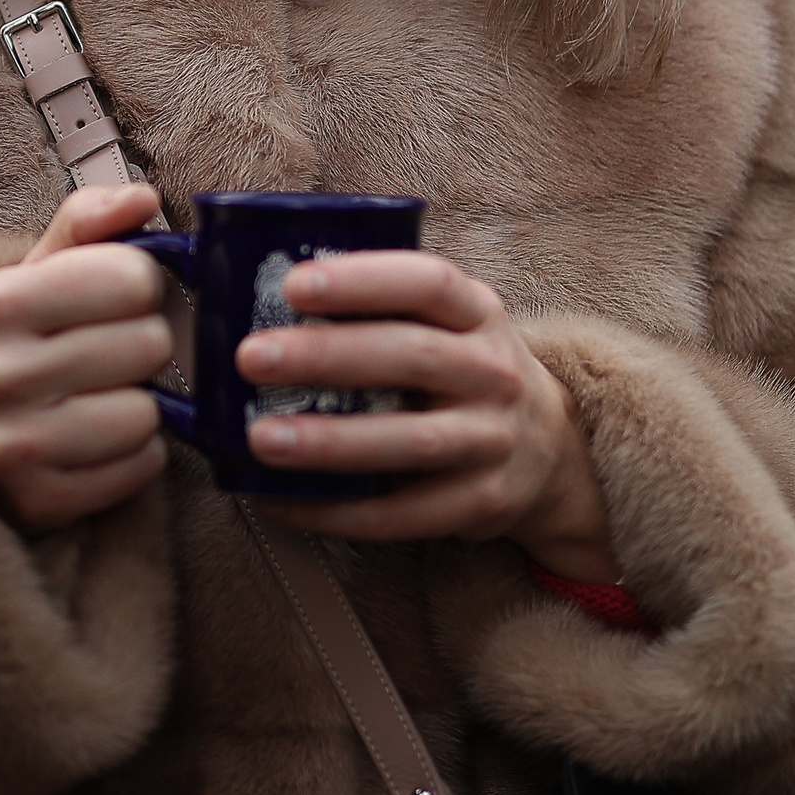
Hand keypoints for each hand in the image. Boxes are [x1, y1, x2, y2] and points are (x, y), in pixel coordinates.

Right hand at [0, 185, 173, 532]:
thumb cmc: (30, 335)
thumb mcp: (45, 268)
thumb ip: (91, 221)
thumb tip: (142, 199)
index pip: (133, 277)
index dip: (138, 285)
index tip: (112, 298)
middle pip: (149, 344)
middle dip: (142, 345)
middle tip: (105, 352)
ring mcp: (8, 444)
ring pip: (146, 413)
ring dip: (138, 405)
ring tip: (97, 397)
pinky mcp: (36, 499)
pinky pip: (141, 468)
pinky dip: (133, 456)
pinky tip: (95, 441)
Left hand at [237, 251, 618, 581]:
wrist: (549, 448)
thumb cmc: (460, 368)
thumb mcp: (445, 321)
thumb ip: (375, 302)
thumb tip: (245, 285)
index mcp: (476, 312)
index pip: (428, 282)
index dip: (362, 280)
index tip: (294, 285)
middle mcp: (493, 372)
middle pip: (411, 357)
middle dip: (326, 357)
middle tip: (251, 358)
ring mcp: (493, 441)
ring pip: (411, 441)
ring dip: (330, 442)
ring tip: (261, 438)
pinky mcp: (482, 503)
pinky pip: (404, 514)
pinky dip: (338, 511)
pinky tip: (281, 501)